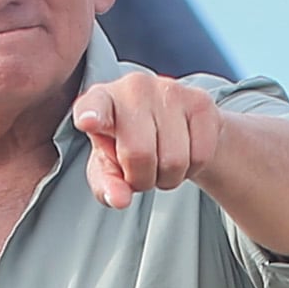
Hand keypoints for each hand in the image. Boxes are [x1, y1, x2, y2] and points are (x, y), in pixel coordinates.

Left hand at [70, 69, 224, 209]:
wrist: (173, 122)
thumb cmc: (128, 144)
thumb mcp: (108, 166)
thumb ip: (106, 184)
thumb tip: (120, 200)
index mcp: (101, 100)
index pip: (94, 106)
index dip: (92, 115)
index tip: (88, 122)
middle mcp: (134, 87)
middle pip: (139, 154)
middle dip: (141, 179)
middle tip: (139, 173)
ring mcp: (170, 90)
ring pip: (174, 160)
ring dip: (168, 177)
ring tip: (160, 162)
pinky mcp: (201, 102)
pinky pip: (200, 156)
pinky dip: (192, 168)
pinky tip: (183, 154)